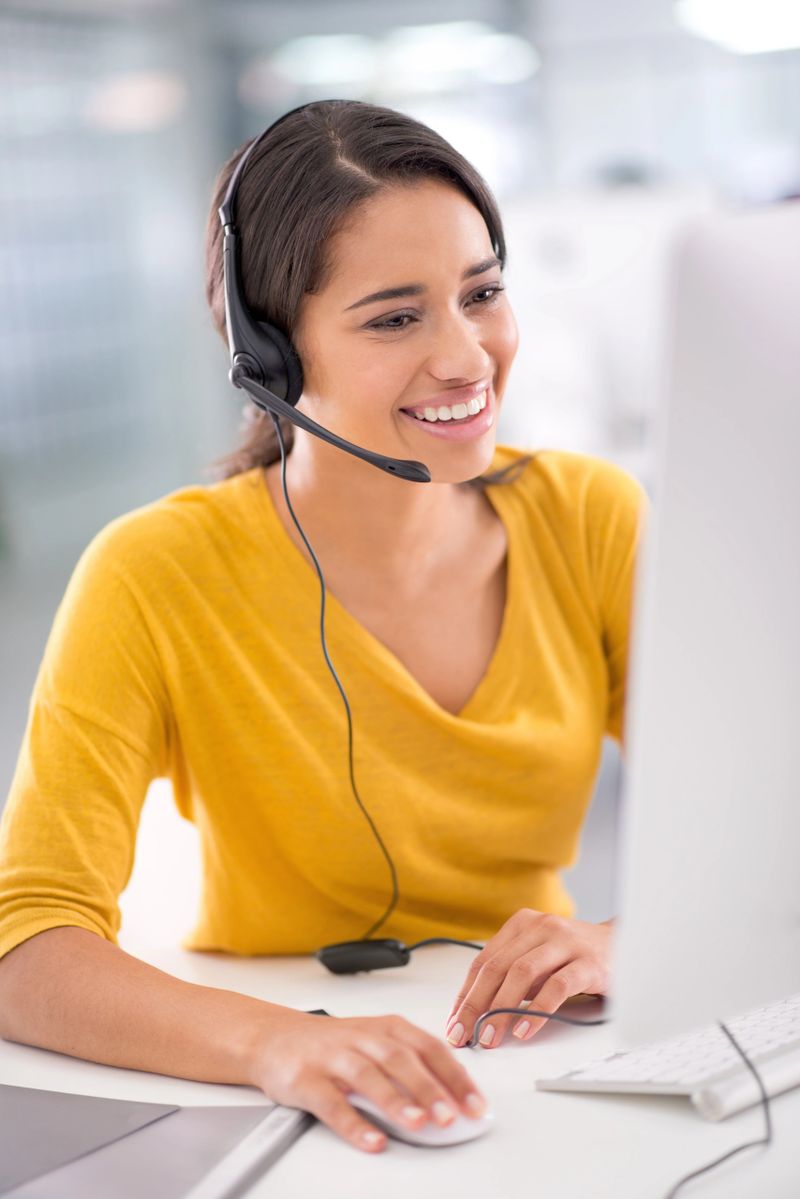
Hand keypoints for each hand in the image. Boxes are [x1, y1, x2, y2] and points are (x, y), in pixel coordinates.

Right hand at [249, 1009, 488, 1152]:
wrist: (276, 1038)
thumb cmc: (336, 1044)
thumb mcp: (378, 1042)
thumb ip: (413, 1064)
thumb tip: (456, 1099)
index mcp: (387, 1027)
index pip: (429, 1048)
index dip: (455, 1076)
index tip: (476, 1105)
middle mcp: (363, 1037)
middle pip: (401, 1059)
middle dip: (429, 1088)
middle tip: (451, 1116)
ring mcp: (333, 1057)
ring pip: (368, 1076)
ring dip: (396, 1101)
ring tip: (418, 1124)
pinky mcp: (306, 1079)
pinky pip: (332, 1102)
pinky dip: (353, 1123)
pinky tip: (372, 1140)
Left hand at [444, 909, 612, 1048]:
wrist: (626, 946)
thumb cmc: (575, 958)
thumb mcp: (539, 959)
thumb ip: (512, 977)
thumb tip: (477, 1013)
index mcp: (522, 924)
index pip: (483, 961)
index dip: (465, 994)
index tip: (453, 1023)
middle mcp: (541, 927)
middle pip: (497, 967)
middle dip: (476, 1005)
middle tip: (464, 1035)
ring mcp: (565, 942)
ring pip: (522, 974)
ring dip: (501, 1010)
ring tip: (491, 1037)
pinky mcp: (588, 962)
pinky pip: (556, 987)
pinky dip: (537, 1011)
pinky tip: (525, 1031)